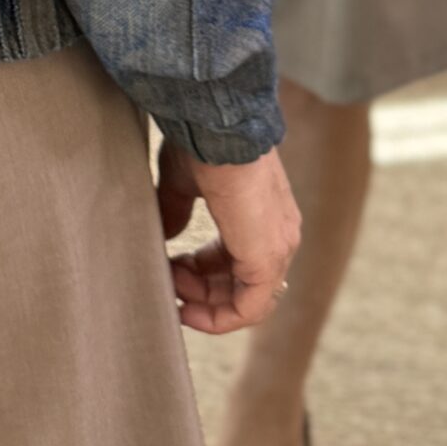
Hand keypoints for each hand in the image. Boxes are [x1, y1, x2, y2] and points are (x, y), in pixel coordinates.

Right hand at [157, 142, 300, 334]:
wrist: (217, 129)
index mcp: (264, 215)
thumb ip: (178, 210)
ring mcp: (277, 248)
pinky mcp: (267, 259)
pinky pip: (250, 308)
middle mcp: (279, 235)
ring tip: (170, 285)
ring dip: (204, 302)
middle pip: (242, 283)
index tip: (172, 267)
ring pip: (246, 299)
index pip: (240, 259)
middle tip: (167, 278)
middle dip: (200, 288)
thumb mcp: (184, 181)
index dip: (203, 271)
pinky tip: (187, 308)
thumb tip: (168, 236)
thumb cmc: (202, 144)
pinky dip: (219, 317)